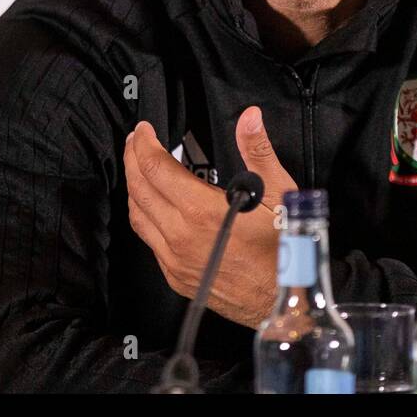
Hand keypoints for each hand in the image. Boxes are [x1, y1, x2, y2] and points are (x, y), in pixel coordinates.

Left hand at [124, 106, 298, 327]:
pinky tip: (153, 208)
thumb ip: (258, 151)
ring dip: (134, 188)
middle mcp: (181, 236)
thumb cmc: (284, 250)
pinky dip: (145, 217)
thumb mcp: (278, 192)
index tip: (144, 130)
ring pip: (138, 216)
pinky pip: (149, 241)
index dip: (144, 144)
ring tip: (138, 169)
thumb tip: (249, 118)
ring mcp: (175, 259)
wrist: (281, 298)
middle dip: (132, 159)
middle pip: (139, 189)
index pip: (155, 168)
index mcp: (201, 211)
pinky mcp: (176, 275)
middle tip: (135, 141)